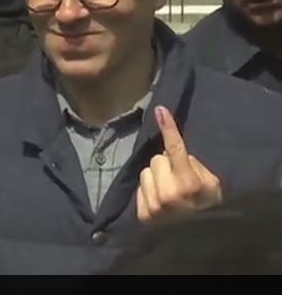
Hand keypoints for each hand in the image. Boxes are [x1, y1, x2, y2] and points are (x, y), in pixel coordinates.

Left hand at [136, 105, 221, 222]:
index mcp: (190, 184)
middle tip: (179, 180)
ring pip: (146, 172)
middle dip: (167, 165)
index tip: (160, 110)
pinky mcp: (143, 214)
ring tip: (169, 192)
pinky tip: (160, 202)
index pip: (175, 149)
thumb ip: (193, 164)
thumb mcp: (211, 183)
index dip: (169, 128)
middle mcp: (169, 194)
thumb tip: (171, 148)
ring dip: (156, 178)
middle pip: (157, 159)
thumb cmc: (208, 207)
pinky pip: (140, 186)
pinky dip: (149, 190)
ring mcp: (154, 206)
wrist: (198, 240)